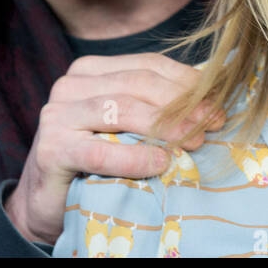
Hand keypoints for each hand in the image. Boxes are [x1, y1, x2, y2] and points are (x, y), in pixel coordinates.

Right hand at [4, 53, 222, 245]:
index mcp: (91, 70)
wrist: (49, 202)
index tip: (218, 102)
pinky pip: (101, 151)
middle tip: (213, 123)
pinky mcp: (51, 150)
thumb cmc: (97, 160)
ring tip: (195, 142)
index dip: (186, 81)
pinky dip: (135, 157)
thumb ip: (155, 105)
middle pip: (138, 84)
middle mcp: (70, 85)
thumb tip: (212, 97)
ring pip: (122, 109)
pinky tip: (161, 163)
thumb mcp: (127, 124)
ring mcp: (56, 116)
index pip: (148, 65)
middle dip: (182, 103)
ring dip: (165, 126)